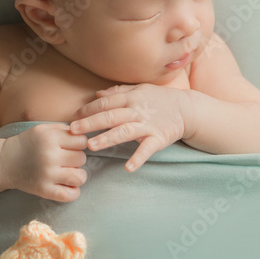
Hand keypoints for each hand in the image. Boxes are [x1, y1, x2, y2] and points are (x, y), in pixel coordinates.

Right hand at [0, 123, 88, 201]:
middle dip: (76, 159)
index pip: (82, 141)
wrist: (5, 161)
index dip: (79, 144)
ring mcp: (47, 174)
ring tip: (68, 173)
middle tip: (66, 160)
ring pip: (80, 177)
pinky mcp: (44, 190)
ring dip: (77, 175)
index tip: (70, 147)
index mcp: (50, 138)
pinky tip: (67, 186)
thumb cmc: (28, 144)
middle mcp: (50, 155)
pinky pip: (70, 195)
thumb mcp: (43, 129)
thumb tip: (86, 136)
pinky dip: (73, 192)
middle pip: (82, 159)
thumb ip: (64, 130)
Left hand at [69, 84, 193, 171]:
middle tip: (73, 131)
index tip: (73, 116)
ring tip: (92, 146)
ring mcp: (147, 125)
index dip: (88, 109)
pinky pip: (147, 150)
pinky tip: (128, 168)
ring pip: (124, 132)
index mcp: (130, 98)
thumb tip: (97, 93)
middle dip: (90, 123)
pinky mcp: (158, 138)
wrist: (186, 109)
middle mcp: (136, 111)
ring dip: (107, 139)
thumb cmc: (159, 99)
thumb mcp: (139, 89)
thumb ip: (117, 92)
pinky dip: (138, 158)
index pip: (105, 103)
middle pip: (110, 116)